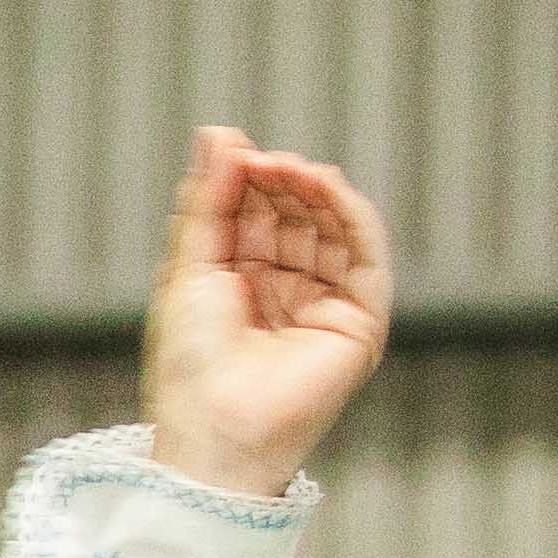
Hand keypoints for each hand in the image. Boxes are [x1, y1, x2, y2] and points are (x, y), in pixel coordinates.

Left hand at [143, 128, 390, 500]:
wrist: (214, 426)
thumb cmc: (191, 362)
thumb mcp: (192, 266)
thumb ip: (210, 200)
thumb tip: (220, 132)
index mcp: (243, 285)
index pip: (256, 216)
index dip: (248, 181)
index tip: (234, 150)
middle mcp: (287, 293)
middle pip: (296, 218)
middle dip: (281, 183)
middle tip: (261, 159)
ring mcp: (326, 307)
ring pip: (333, 230)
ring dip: (315, 192)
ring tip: (288, 170)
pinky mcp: (360, 322)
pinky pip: (366, 256)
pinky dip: (351, 215)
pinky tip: (325, 187)